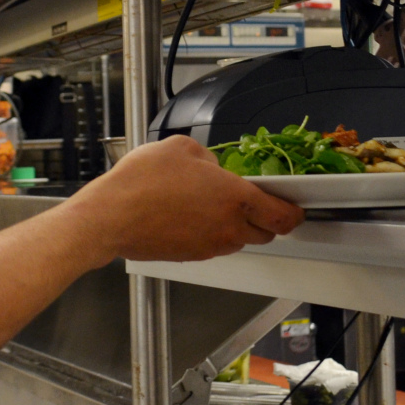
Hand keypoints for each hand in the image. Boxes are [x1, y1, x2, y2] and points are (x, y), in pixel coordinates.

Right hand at [57, 135, 304, 263]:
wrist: (110, 217)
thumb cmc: (142, 181)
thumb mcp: (181, 148)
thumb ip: (209, 158)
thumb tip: (214, 169)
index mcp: (235, 198)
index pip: (282, 216)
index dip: (294, 212)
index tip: (295, 207)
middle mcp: (228, 228)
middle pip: (265, 233)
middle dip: (265, 219)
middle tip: (252, 201)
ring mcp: (210, 246)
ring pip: (239, 240)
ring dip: (237, 226)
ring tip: (212, 204)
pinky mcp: (191, 256)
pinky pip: (214, 245)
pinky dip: (212, 233)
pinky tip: (190, 215)